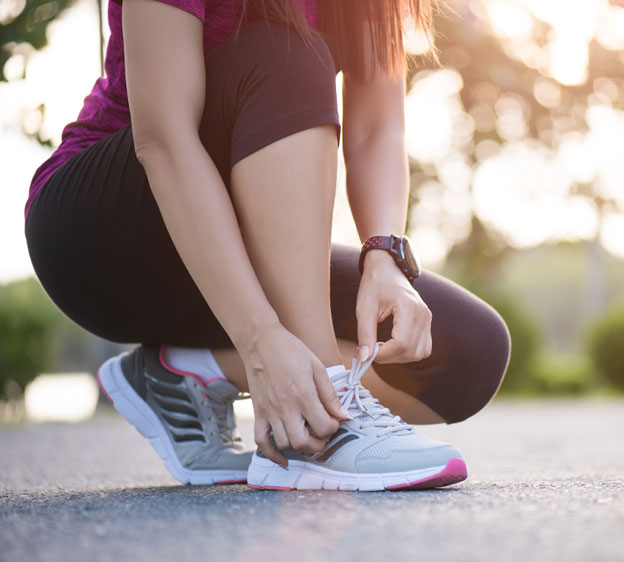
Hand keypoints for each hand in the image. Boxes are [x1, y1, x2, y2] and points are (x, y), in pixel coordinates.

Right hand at [240, 322, 348, 467]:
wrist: (261, 342)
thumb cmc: (291, 351)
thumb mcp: (317, 367)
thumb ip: (329, 394)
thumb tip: (343, 415)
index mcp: (304, 395)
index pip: (324, 427)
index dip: (333, 427)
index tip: (334, 420)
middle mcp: (286, 407)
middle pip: (303, 443)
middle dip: (318, 443)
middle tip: (322, 433)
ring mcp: (270, 412)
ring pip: (284, 444)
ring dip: (298, 446)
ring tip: (306, 435)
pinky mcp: (259, 412)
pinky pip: (261, 441)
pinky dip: (272, 454)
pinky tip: (284, 457)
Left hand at [356, 250, 431, 363]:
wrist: (387, 268)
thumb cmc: (375, 284)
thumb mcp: (364, 307)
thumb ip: (365, 334)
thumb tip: (364, 358)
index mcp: (409, 307)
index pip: (401, 343)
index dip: (384, 354)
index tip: (368, 353)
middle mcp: (423, 314)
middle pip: (411, 351)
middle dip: (390, 357)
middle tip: (372, 349)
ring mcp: (428, 319)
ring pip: (419, 353)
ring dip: (399, 357)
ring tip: (382, 346)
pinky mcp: (427, 323)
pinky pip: (423, 348)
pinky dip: (408, 352)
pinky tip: (392, 345)